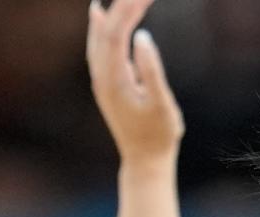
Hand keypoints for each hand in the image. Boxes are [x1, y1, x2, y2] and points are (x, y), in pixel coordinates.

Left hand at [86, 0, 183, 164]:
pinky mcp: (106, 84)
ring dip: (110, 14)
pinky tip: (100, 17)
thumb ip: (151, 70)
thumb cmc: (159, 134)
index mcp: (114, 78)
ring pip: (99, 37)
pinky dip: (99, 28)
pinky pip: (98, 47)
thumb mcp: (161, 104)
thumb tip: (141, 37)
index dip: (130, 10)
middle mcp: (101, 75)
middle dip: (123, 7)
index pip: (118, 33)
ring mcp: (101, 79)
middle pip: (107, 30)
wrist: (144, 160)